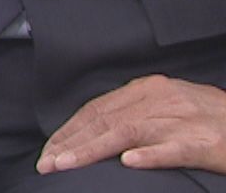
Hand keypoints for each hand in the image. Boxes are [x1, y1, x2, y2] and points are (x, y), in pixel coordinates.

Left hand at [38, 74, 225, 174]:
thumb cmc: (208, 117)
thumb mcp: (166, 104)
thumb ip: (133, 111)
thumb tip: (95, 128)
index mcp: (147, 90)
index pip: (96, 109)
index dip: (69, 130)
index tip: (49, 150)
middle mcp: (159, 101)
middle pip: (104, 121)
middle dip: (70, 143)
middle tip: (46, 163)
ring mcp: (181, 121)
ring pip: (128, 133)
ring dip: (92, 150)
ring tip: (66, 164)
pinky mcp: (203, 143)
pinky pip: (172, 150)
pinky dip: (150, 156)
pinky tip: (128, 163)